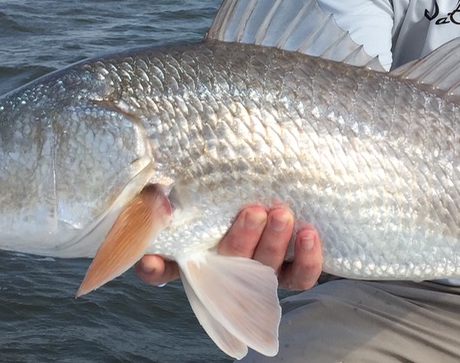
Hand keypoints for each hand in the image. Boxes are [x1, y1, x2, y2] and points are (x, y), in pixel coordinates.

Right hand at [133, 204, 322, 290]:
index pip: (164, 266)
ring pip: (265, 267)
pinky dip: (307, 260)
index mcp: (194, 250)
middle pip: (228, 262)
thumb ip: (177, 187)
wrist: (279, 190)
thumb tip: (155, 189)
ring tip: (282, 215)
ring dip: (274, 242)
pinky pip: (300, 277)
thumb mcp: (203, 182)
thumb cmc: (232, 186)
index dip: (155, 268)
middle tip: (252, 211)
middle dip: (241, 237)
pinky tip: (309, 234)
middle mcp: (225, 266)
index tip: (151, 260)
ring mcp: (258, 271)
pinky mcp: (290, 272)